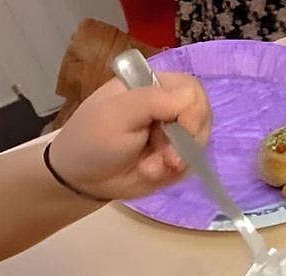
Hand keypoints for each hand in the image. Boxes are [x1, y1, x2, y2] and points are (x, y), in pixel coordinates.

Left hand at [48, 72, 211, 199]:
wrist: (82, 179)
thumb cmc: (93, 139)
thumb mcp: (119, 113)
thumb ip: (155, 101)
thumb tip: (193, 104)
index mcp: (153, 85)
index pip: (193, 91)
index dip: (194, 112)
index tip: (182, 131)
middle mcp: (167, 108)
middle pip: (202, 119)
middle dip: (186, 143)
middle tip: (165, 157)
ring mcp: (173, 136)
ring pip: (199, 146)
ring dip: (177, 161)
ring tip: (150, 167)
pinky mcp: (175, 160)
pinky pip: (191, 166)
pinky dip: (173, 174)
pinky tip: (152, 173)